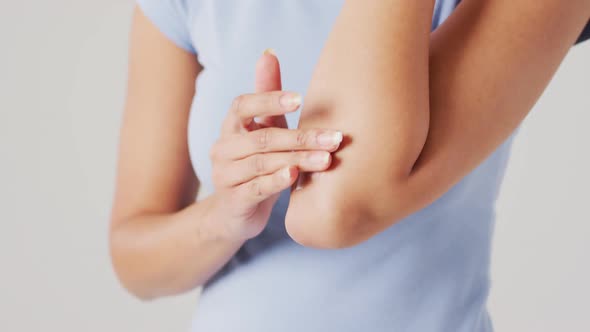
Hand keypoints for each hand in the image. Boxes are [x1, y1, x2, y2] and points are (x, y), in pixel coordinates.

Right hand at [209, 50, 342, 239]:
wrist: (234, 213)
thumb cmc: (255, 164)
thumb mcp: (263, 129)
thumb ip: (266, 95)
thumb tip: (269, 53)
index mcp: (230, 126)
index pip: (242, 105)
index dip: (269, 100)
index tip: (300, 98)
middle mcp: (223, 148)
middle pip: (263, 137)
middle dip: (301, 137)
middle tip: (334, 137)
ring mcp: (225, 175)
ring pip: (263, 163)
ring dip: (298, 159)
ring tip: (326, 159)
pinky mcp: (234, 199)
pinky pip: (256, 188)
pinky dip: (276, 181)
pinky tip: (295, 177)